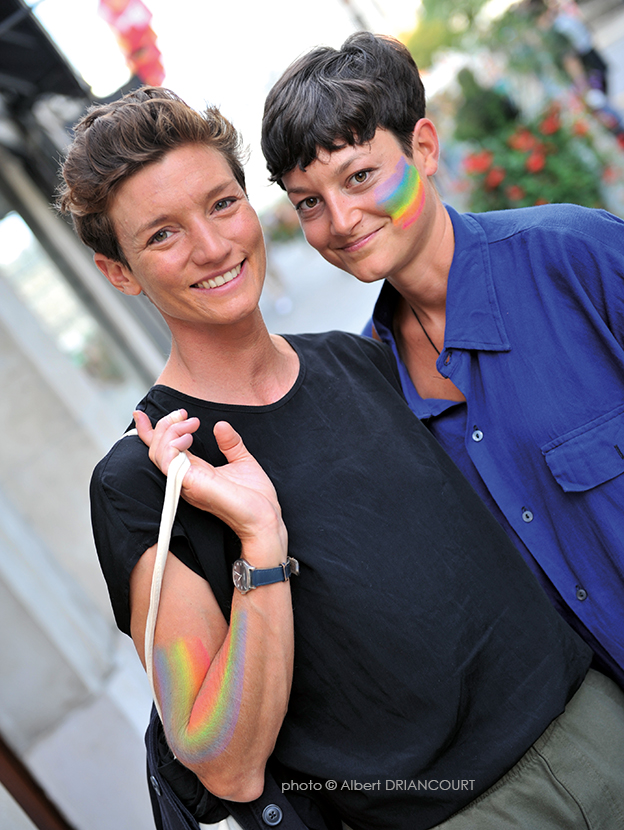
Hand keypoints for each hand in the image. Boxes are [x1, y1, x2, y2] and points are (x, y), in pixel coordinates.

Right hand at [134, 410, 286, 552]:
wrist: (266, 518)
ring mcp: (186, 482)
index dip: (149, 432)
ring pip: (158, 453)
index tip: (142, 414)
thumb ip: (230, 443)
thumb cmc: (256, 498)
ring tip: (191, 423)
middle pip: (156, 449)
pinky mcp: (191, 485)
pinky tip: (188, 437)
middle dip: (163, 425)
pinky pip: (167, 463)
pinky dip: (172, 444)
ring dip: (169, 431)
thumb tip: (220, 425)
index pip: (163, 451)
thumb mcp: (243, 461)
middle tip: (183, 413)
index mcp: (194, 472)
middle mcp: (185, 478)